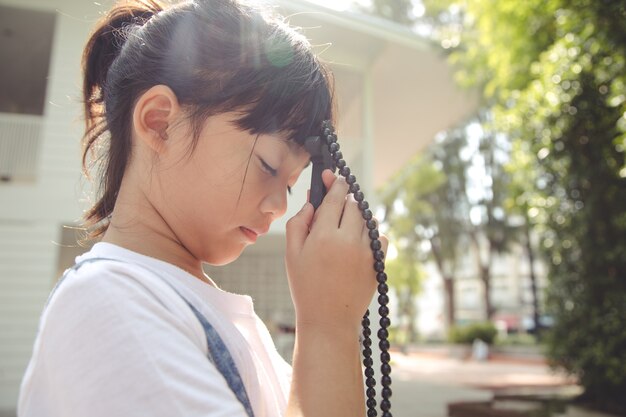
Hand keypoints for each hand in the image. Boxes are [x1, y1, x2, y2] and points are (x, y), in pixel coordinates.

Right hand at [285, 170, 388, 335]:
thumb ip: (299, 222)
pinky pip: (380, 237)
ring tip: (342, 230)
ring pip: (367, 219)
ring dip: (357, 217)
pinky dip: (370, 234)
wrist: (328, 320)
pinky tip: (356, 244)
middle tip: (334, 207)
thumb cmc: (305, 286)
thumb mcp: (292, 253)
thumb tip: (312, 201)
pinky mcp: (378, 263)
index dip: (335, 182)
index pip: (336, 196)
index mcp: (324, 235)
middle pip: (354, 204)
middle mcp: (349, 240)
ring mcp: (367, 251)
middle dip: (345, 200)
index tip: (332, 176)